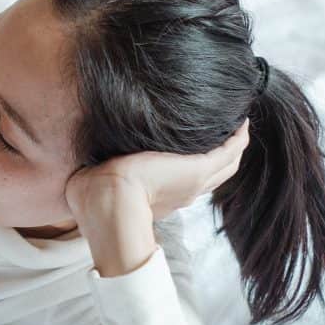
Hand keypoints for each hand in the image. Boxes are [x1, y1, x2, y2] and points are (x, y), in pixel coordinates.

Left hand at [65, 120, 249, 224]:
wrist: (108, 205)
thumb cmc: (93, 200)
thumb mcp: (97, 183)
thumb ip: (96, 173)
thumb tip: (83, 164)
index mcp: (161, 198)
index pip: (184, 182)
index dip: (193, 168)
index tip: (194, 154)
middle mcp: (183, 192)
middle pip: (215, 174)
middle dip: (224, 154)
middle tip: (230, 134)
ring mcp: (194, 181)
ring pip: (226, 163)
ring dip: (235, 145)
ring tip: (239, 125)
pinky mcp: (198, 168)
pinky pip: (229, 149)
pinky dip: (237, 136)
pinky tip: (241, 119)